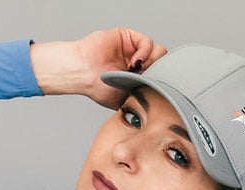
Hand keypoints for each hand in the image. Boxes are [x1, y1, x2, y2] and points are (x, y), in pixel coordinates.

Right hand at [29, 28, 168, 104]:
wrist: (83, 72)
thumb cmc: (98, 87)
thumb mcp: (126, 97)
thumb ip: (142, 95)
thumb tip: (159, 98)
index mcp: (137, 76)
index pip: (159, 74)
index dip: (159, 79)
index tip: (151, 87)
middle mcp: (137, 62)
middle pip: (161, 61)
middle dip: (157, 70)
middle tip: (146, 77)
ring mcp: (133, 49)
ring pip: (157, 50)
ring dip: (151, 61)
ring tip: (139, 70)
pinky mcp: (128, 37)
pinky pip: (147, 42)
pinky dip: (145, 52)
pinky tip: (136, 62)